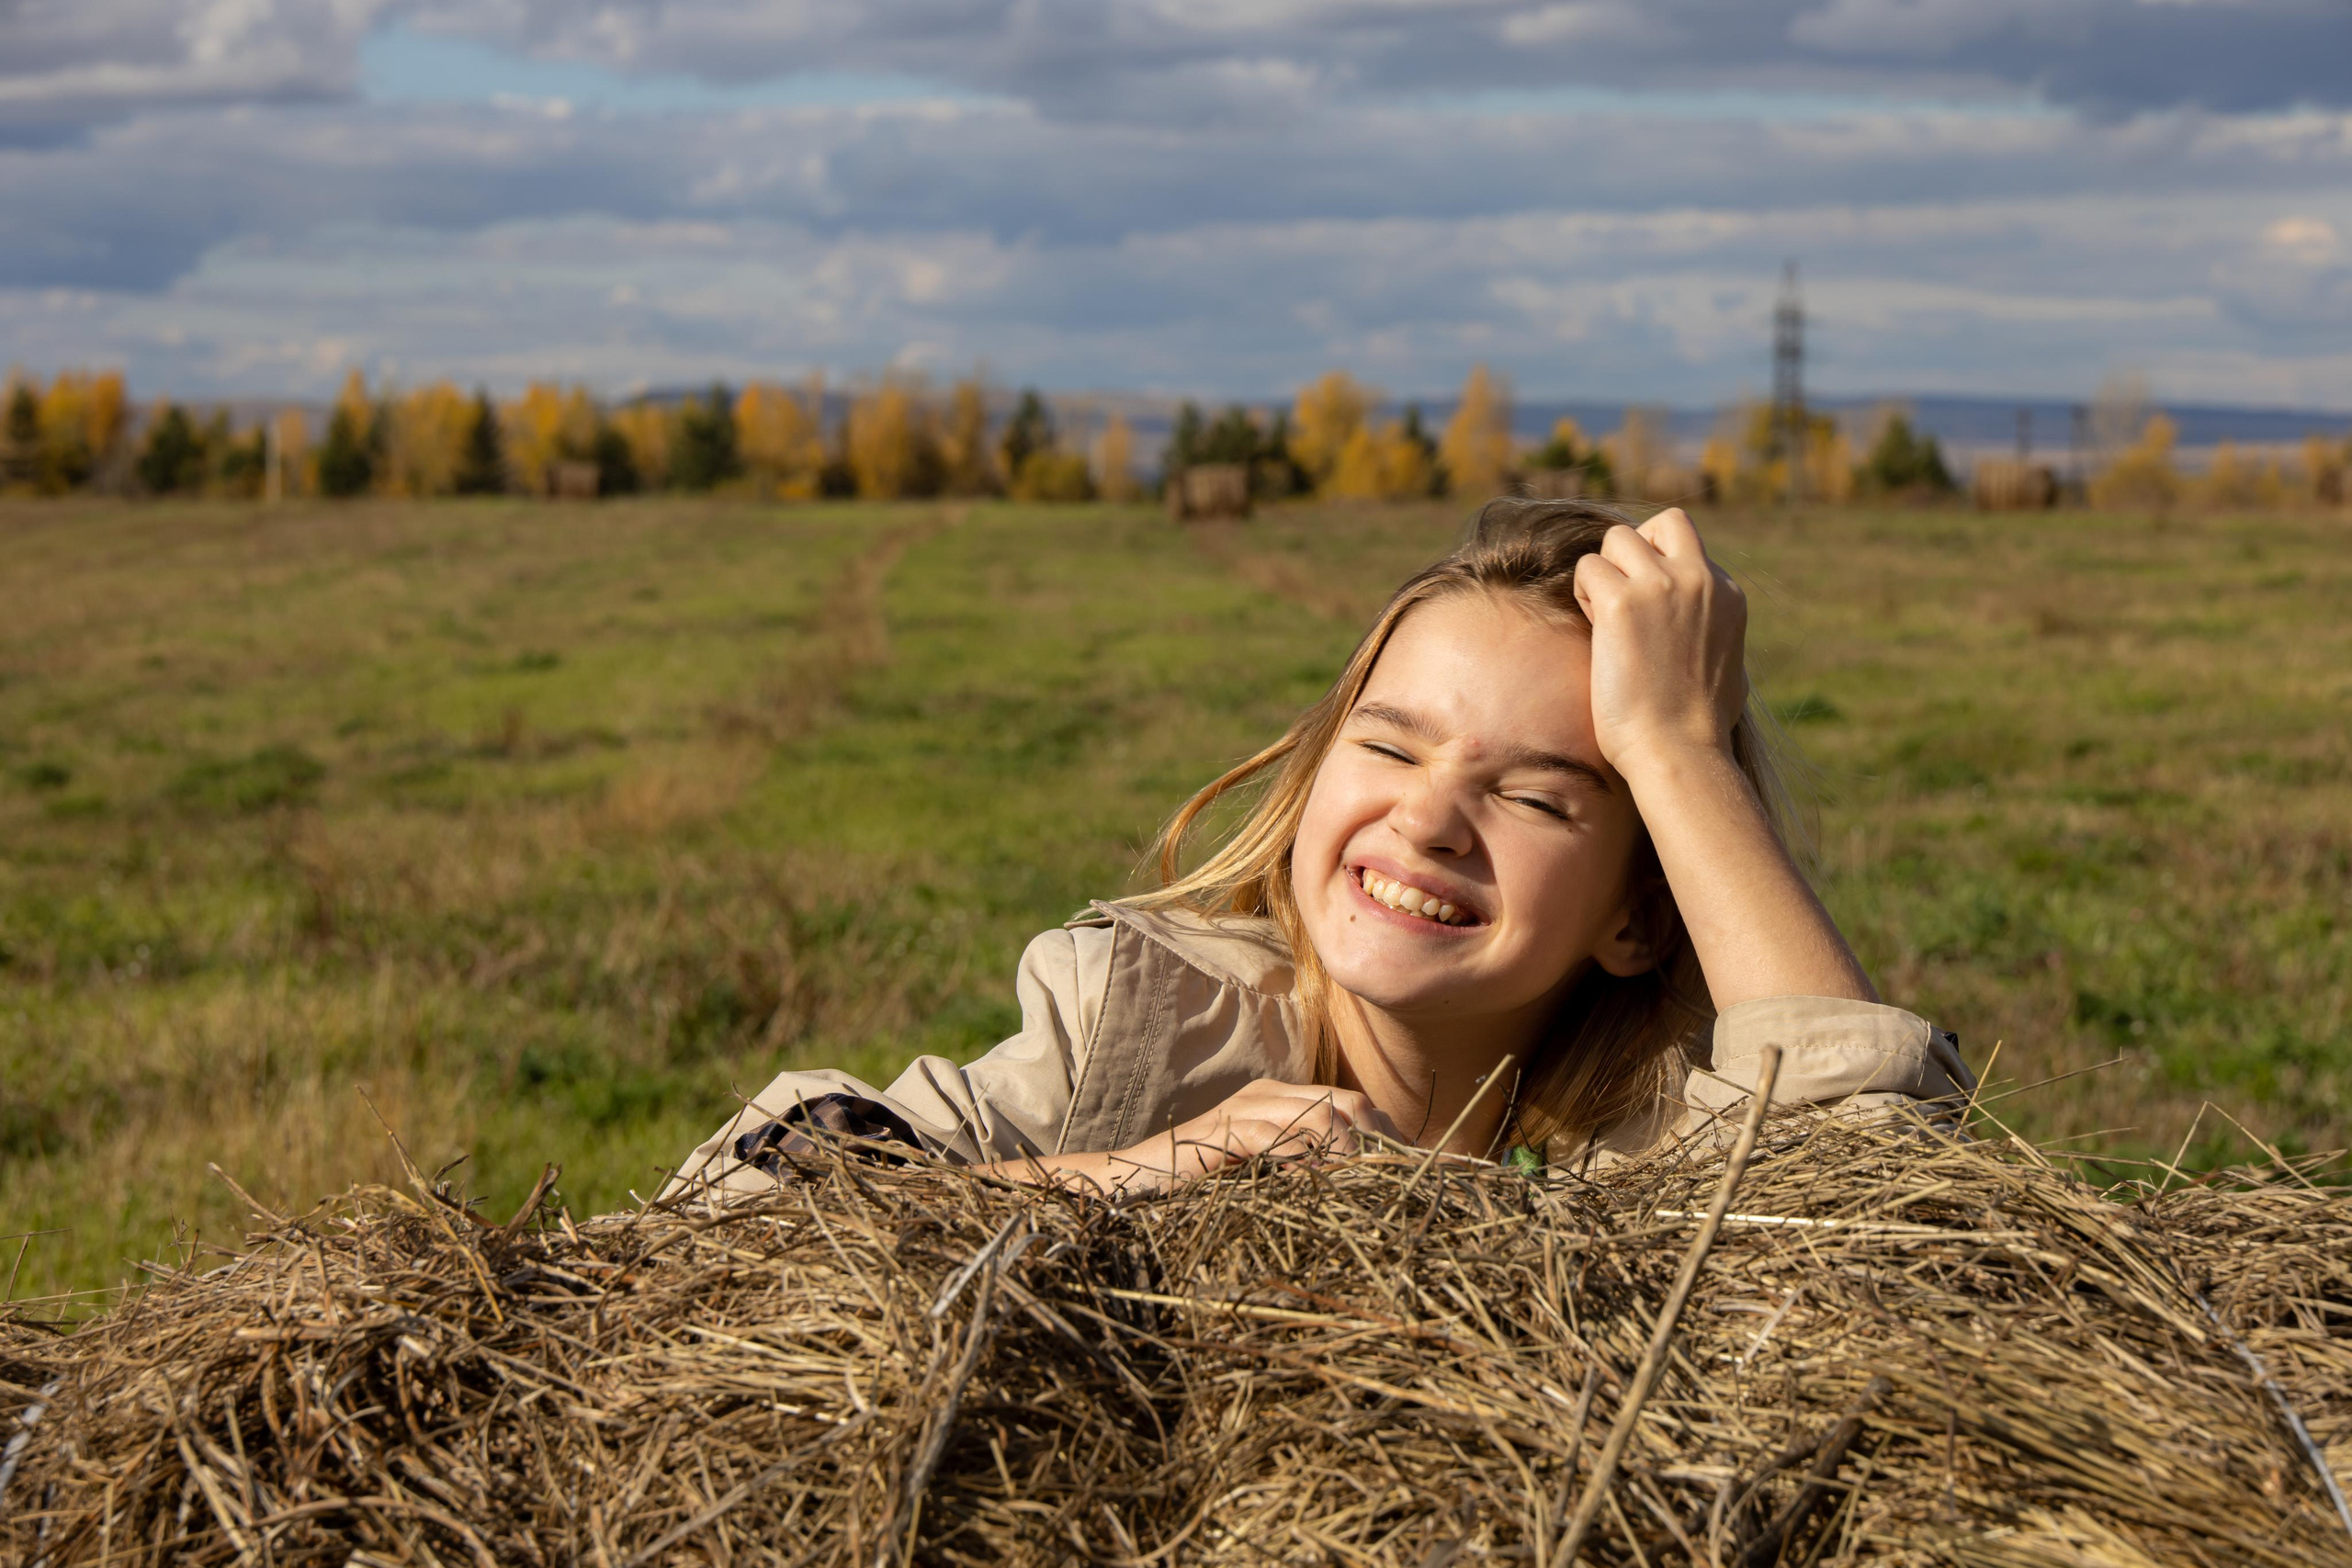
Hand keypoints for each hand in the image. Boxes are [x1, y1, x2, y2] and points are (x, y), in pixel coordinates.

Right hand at [1107, 1080, 1398, 1188]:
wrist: (1129, 1182)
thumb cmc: (1199, 1186)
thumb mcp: (1263, 1176)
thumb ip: (1304, 1171)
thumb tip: (1361, 1196)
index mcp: (1282, 1100)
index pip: (1355, 1105)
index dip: (1389, 1140)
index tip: (1413, 1181)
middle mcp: (1267, 1095)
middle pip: (1348, 1103)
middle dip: (1380, 1147)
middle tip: (1396, 1190)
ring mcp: (1243, 1109)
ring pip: (1320, 1116)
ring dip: (1350, 1156)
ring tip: (1363, 1194)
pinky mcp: (1221, 1133)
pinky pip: (1276, 1137)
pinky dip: (1304, 1161)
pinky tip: (1315, 1189)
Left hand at [1571, 507, 1747, 773]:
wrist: (1680, 752)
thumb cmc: (1698, 727)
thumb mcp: (1728, 667)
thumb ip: (1714, 633)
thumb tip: (1704, 634)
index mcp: (1727, 593)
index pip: (1687, 547)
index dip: (1659, 571)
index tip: (1649, 613)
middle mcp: (1699, 579)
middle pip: (1663, 523)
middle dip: (1636, 550)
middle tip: (1622, 598)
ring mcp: (1661, 586)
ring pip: (1617, 538)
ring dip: (1603, 573)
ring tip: (1605, 620)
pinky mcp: (1621, 604)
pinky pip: (1587, 568)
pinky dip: (1583, 594)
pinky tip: (1595, 631)